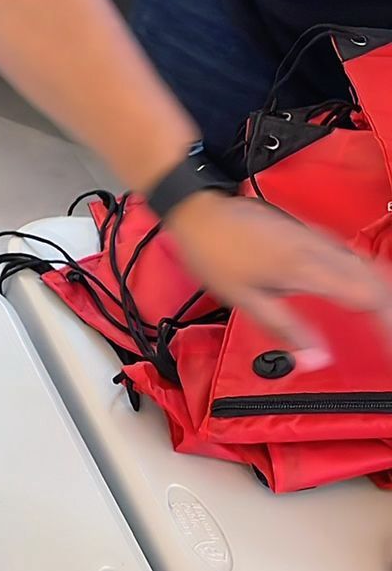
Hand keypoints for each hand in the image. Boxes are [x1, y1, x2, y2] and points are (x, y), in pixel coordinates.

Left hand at [164, 193, 391, 360]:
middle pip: (375, 279)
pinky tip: (362, 290)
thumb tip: (318, 360)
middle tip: (387, 340)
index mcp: (307, 268)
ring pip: (366, 264)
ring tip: (382, 322)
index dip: (386, 325)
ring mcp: (315, 236)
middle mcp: (319, 249)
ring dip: (381, 293)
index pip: (368, 297)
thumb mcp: (243, 299)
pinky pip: (350, 254)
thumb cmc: (214, 255)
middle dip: (388, 311)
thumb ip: (284, 329)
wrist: (198, 209)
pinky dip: (365, 276)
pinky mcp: (308, 231)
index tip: (389, 349)